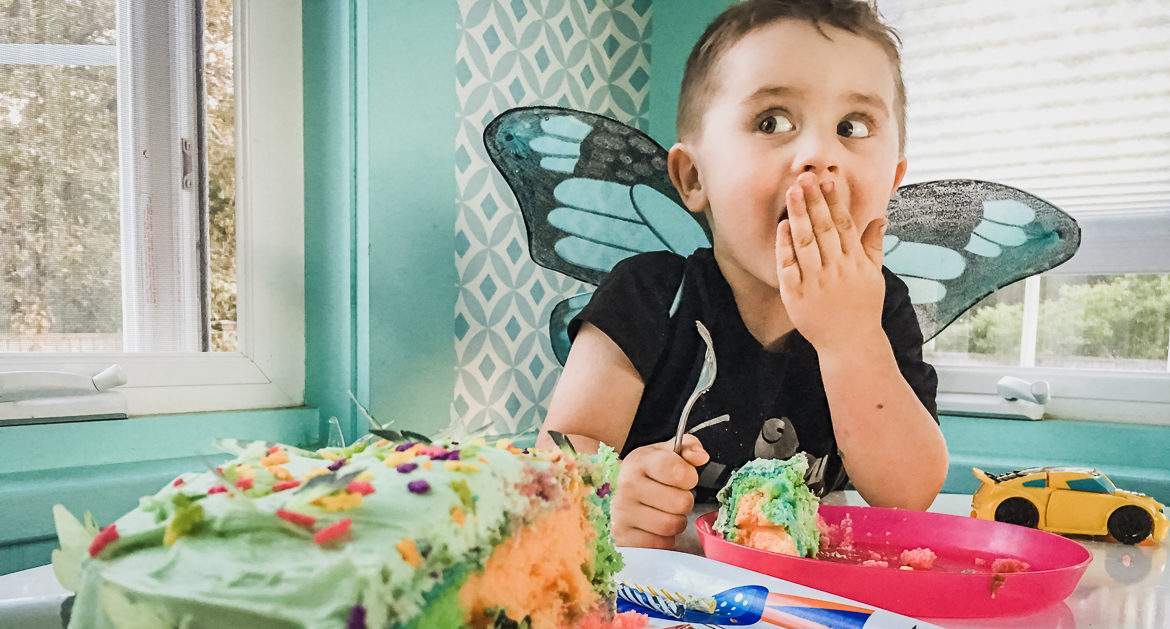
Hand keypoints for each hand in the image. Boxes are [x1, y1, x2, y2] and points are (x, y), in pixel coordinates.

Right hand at [611, 434, 709, 548]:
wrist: (615, 491)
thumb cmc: (647, 473)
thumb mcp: (666, 453)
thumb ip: (688, 447)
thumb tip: (701, 457)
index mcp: (639, 462)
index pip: (678, 471)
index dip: (689, 476)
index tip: (684, 478)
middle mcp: (627, 487)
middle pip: (681, 502)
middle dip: (684, 501)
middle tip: (674, 498)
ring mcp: (621, 514)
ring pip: (671, 525)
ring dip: (676, 521)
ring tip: (665, 512)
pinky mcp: (622, 538)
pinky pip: (660, 544)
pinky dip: (664, 539)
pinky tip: (654, 527)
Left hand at [775, 172, 887, 353]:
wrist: (850, 344)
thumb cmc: (863, 307)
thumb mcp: (874, 275)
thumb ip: (874, 246)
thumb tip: (880, 218)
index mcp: (855, 262)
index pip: (844, 225)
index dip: (835, 202)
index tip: (827, 182)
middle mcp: (836, 269)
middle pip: (823, 228)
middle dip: (814, 201)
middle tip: (805, 178)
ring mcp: (816, 282)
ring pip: (805, 242)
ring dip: (798, 215)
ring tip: (791, 193)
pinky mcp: (797, 296)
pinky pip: (789, 266)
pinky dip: (785, 246)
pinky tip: (781, 227)